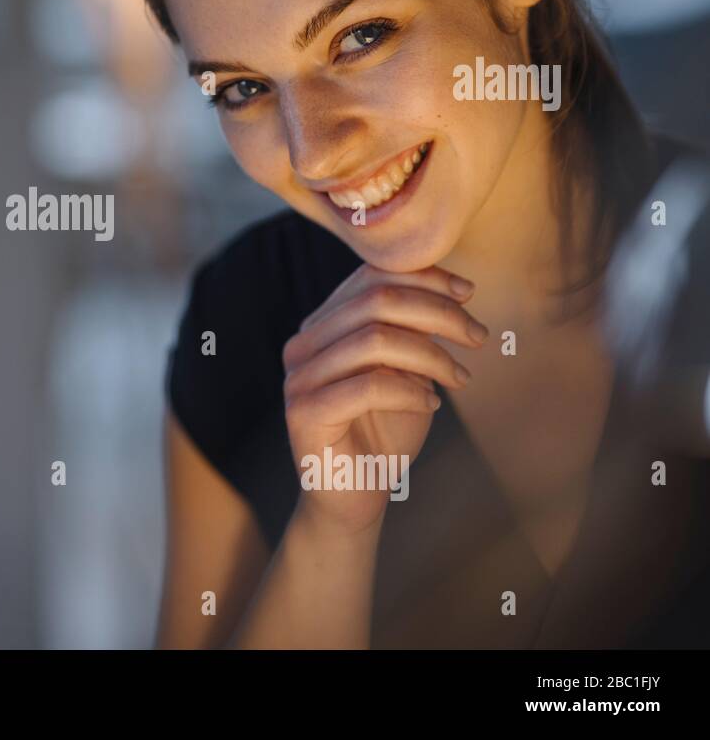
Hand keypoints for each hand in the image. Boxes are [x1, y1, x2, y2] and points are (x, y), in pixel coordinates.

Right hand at [281, 264, 488, 535]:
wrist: (354, 499)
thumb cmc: (383, 434)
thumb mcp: (406, 372)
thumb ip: (414, 332)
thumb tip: (454, 291)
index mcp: (322, 326)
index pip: (369, 277)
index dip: (423, 277)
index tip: (469, 293)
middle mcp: (303, 344)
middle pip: (375, 301)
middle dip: (438, 313)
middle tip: (477, 337)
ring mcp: (298, 377)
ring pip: (373, 339)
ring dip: (431, 355)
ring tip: (459, 377)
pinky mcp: (304, 412)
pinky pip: (367, 386)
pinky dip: (409, 390)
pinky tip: (432, 402)